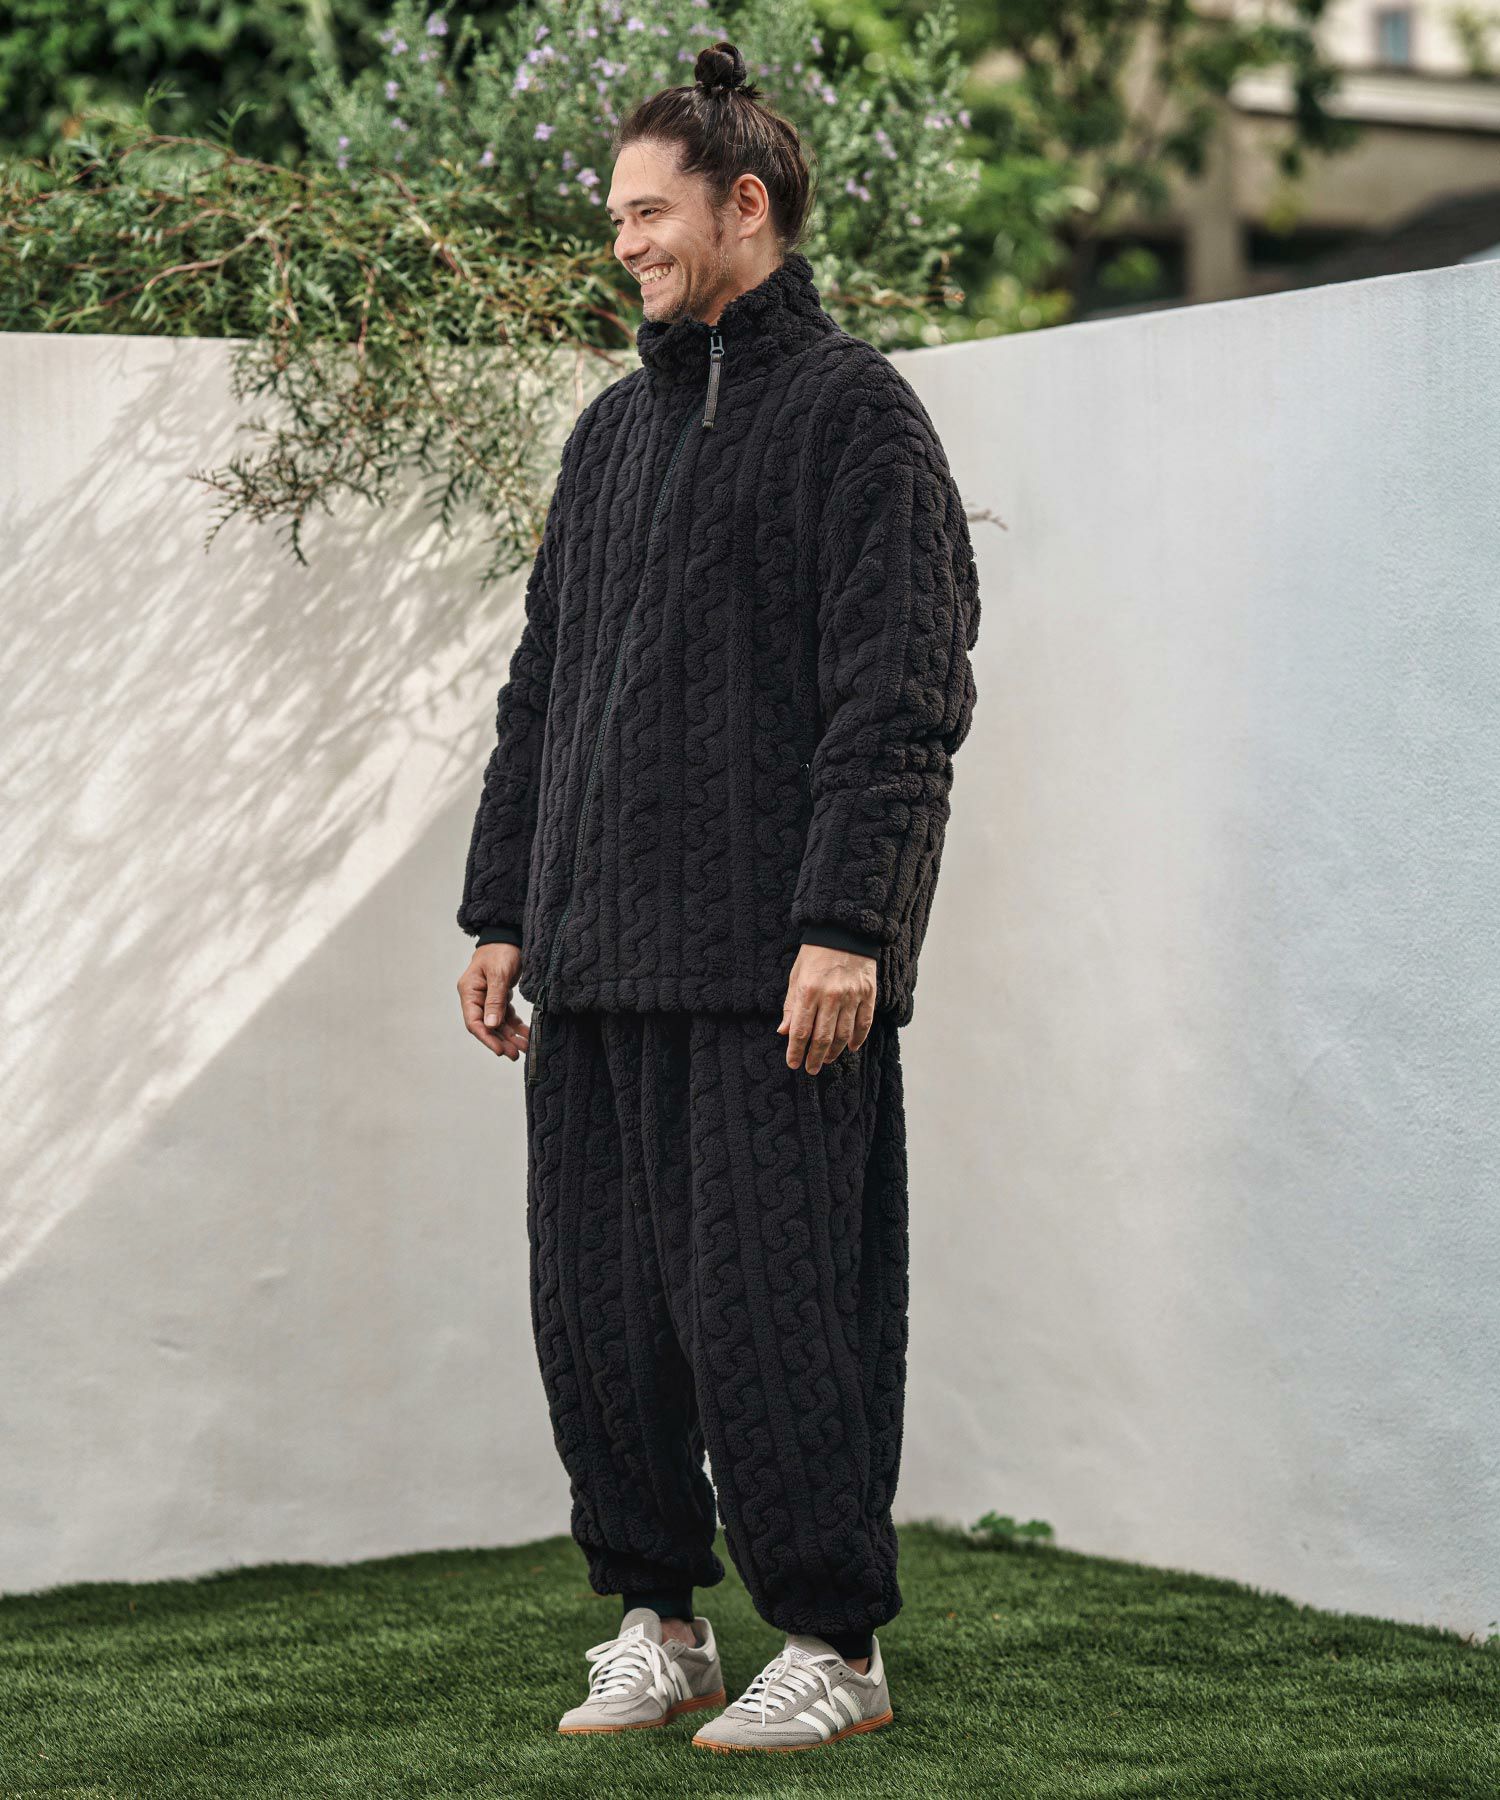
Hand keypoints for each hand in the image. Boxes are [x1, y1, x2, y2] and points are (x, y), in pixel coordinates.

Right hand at [457, 942, 529, 1061]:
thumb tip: (491, 1026)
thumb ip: (495, 999)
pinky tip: (526, 1034)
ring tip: (525, 1047)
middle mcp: (476, 997)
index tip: (501, 1051)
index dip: (487, 1038)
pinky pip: (507, 1016)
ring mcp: (488, 998)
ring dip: (511, 1036)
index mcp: (469, 991)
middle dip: (501, 1041)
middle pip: (487, 1026)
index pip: (474, 1022)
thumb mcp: (498, 974)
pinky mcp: (500, 997)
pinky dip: (516, 1026)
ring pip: (498, 1024)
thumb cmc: (501, 950)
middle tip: (516, 1054)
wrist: (509, 935)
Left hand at [778, 943, 876, 1073]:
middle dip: (814, 1058)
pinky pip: (864, 1023)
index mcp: (809, 990)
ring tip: (826, 1060)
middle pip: (822, 1037)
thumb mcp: (796, 976)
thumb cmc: (815, 954)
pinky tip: (851, 1048)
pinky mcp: (868, 994)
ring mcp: (852, 996)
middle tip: (811, 1069)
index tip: (793, 1064)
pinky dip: (858, 1039)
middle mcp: (831, 996)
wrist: (845, 931)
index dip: (796, 1051)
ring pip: (844, 1035)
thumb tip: (784, 1032)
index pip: (801, 1030)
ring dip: (834, 1052)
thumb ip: (791, 1006)